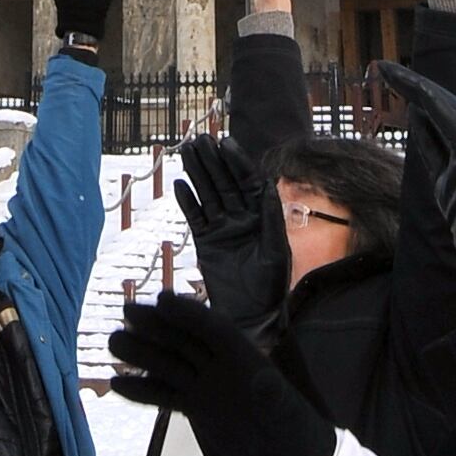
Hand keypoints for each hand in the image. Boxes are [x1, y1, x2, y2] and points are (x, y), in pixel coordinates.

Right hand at [109, 292, 335, 455]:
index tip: (162, 300)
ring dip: (142, 353)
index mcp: (245, 357)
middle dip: (156, 326)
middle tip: (127, 312)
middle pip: (185, 340)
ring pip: (169, 363)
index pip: (213, 329)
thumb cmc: (291, 431)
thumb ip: (272, 398)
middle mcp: (222, 365)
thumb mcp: (285, 414)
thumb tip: (265, 382)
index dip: (190, 314)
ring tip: (113, 343)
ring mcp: (206, 384)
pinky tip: (117, 383)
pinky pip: (165, 393)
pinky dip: (143, 389)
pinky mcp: (196, 405)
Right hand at [173, 132, 286, 327]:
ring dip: (197, 173)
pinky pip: (195, 217)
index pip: (247, 181)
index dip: (237, 162)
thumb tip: (266, 186)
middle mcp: (241, 217)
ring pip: (207, 194)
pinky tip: (179, 184)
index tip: (225, 144)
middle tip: (199, 139)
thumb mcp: (276, 252)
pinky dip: (187, 201)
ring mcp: (222, 228)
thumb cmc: (270, 287)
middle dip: (213, 161)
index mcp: (261, 215)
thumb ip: (270, 219)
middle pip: (224, 182)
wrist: (251, 316)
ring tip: (186, 151)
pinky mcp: (206, 242)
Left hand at [381, 63, 455, 293]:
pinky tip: (413, 90)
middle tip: (385, 69)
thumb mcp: (443, 179)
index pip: (443, 112)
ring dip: (416, 87)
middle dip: (413, 84)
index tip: (395, 79)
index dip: (418, 93)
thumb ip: (433, 148)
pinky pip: (451, 123)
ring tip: (391, 73)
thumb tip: (414, 118)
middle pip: (443, 103)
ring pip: (445, 106)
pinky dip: (431, 104)